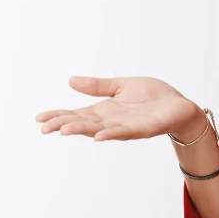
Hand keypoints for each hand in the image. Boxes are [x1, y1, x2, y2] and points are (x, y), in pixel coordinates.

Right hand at [36, 76, 205, 141]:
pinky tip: (99, 136)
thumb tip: (71, 81)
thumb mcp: (121, 86)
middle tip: (44, 127)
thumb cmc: (152, 97)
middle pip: (84, 124)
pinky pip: (126, 132)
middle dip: (64, 125)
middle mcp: (112, 121)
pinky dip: (112, 134)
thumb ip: (98, 86)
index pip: (77, 114)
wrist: (179, 106)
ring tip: (64, 130)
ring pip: (100, 129)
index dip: (59, 115)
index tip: (39, 118)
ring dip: (83, 130)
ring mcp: (126, 126)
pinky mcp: (144, 128)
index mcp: (105, 110)